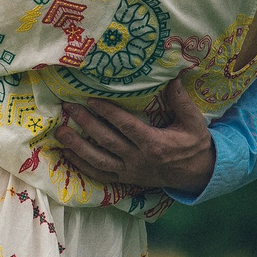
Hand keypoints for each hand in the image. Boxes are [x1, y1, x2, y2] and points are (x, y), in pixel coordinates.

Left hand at [50, 78, 215, 196]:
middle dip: (86, 124)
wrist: (196, 175)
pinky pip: (100, 175)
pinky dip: (82, 166)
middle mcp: (138, 159)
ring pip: (98, 160)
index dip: (107, 113)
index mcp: (154, 143)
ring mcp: (130, 171)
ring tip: (60, 132)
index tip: (90, 100)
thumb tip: (173, 77)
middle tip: (68, 108)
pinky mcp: (126, 180)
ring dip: (77, 146)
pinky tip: (67, 154)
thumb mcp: (194, 122)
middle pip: (106, 141)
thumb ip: (181, 101)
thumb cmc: (194, 145)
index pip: (125, 126)